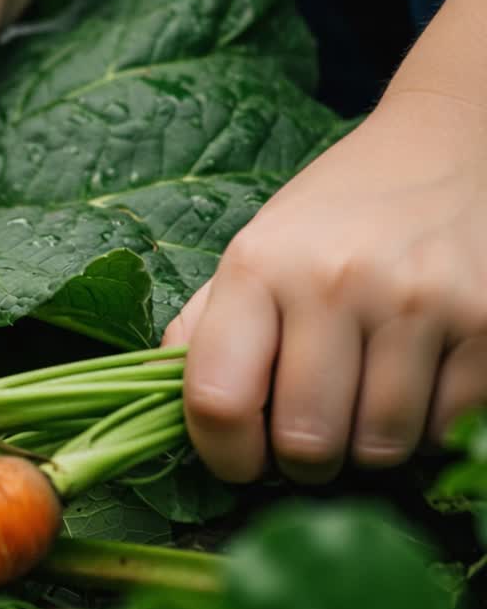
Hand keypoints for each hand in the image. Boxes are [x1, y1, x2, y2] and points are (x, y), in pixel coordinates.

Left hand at [163, 90, 486, 482]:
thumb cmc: (336, 215)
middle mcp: (335, 280)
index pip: (218, 401)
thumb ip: (203, 328)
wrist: (448, 146)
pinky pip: (449, 427)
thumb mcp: (252, 252)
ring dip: (370, 444)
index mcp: (258, 266)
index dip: (223, 455)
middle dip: (303, 461)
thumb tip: (159, 403)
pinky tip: (418, 378)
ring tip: (365, 397)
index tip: (239, 461)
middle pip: (306, 442)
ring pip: (383, 447)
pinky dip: (430, 424)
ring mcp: (421, 301)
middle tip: (310, 437)